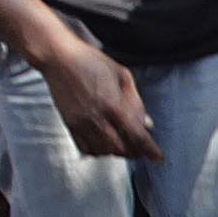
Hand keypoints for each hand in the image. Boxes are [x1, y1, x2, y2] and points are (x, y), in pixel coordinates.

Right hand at [37, 24, 155, 161]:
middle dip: (135, 152)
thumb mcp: (122, 75)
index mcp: (113, 104)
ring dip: (117, 151)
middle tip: (140, 148)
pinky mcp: (70, 125)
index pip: (137, 136)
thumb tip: (147, 124)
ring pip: (104, 152)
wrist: (59, 59)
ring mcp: (82, 124)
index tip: (158, 157)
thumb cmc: (91, 61)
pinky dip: (99, 151)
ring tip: (123, 143)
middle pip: (121, 149)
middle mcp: (97, 118)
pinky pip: (87, 149)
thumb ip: (136, 102)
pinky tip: (105, 142)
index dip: (150, 150)